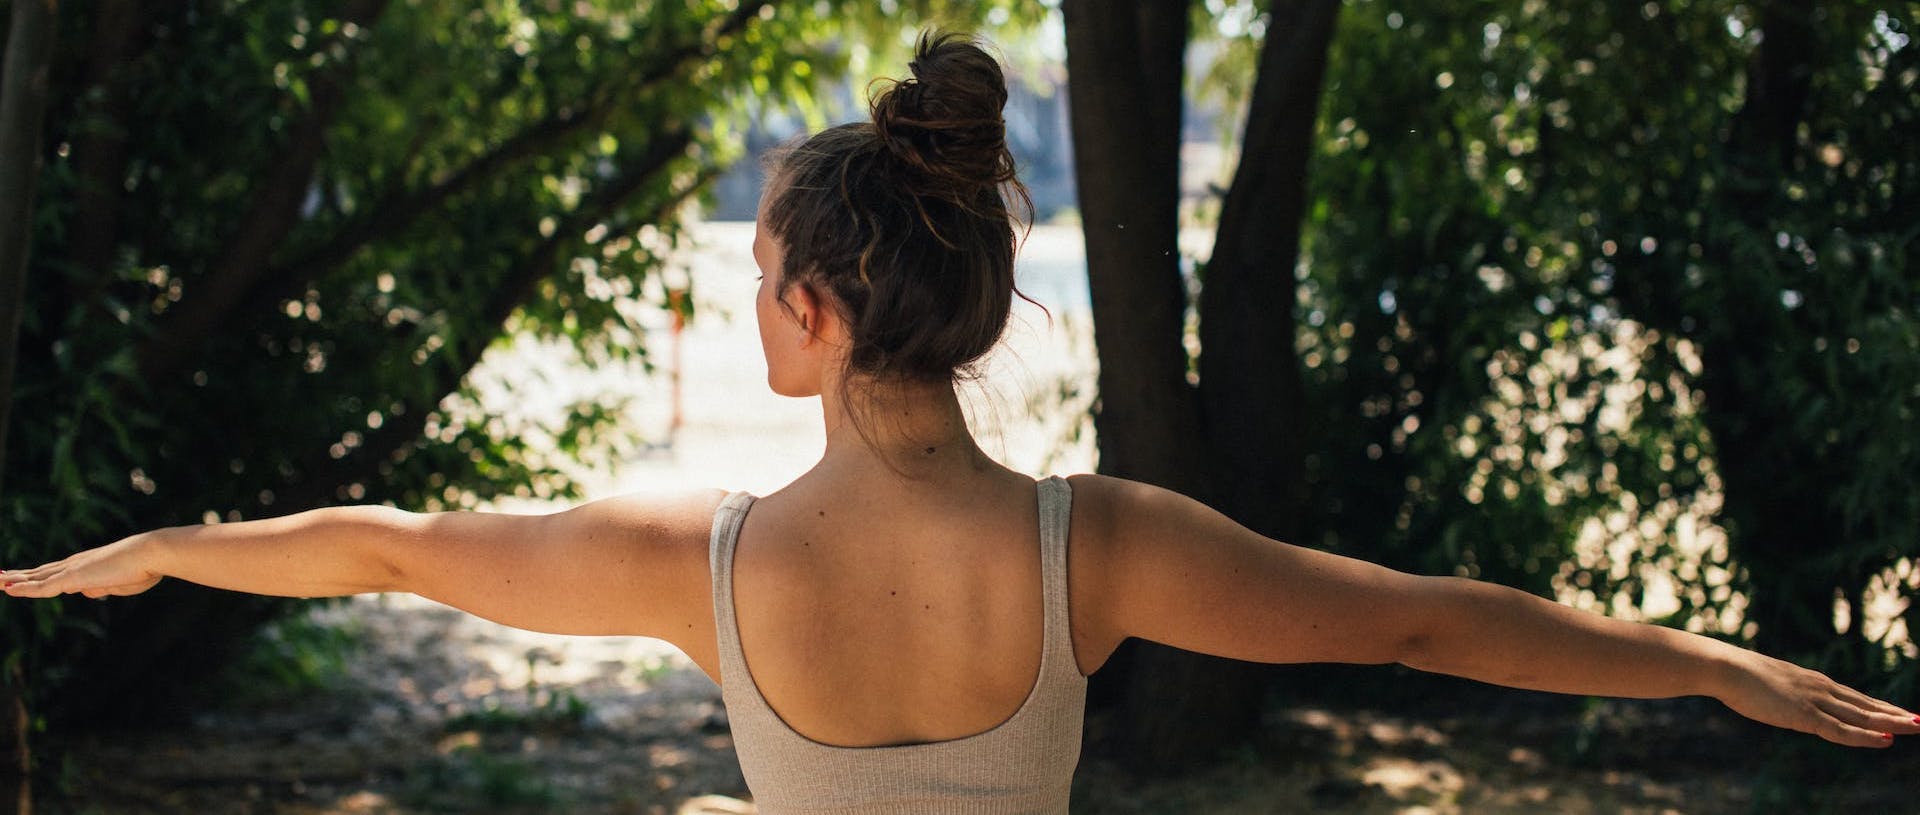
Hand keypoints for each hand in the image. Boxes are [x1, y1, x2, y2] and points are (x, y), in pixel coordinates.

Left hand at [2, 534, 165, 599]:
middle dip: (19, 577)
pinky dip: (25, 589)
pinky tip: (9, 589)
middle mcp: (75, 564)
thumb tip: (86, 592)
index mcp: (88, 566)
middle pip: (40, 572)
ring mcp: (73, 570)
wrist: (151, 554)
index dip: (38, 576)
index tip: (25, 578)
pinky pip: (43, 586)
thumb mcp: (121, 585)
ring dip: (14, 581)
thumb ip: (102, 588)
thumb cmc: (145, 568)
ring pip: (36, 578)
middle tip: (1, 577)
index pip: (56, 572)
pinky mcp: (74, 577)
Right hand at [1716, 647, 1919, 746]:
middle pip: (1865, 705)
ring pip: (1862, 715)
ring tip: (1915, 726)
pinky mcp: (1805, 714)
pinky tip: (1885, 739)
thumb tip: (1776, 698)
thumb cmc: (1738, 675)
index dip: (1879, 706)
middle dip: (1894, 713)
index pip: (1854, 697)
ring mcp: (1815, 700)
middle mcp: (1821, 688)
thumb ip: (1781, 693)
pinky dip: (1865, 735)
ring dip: (1891, 722)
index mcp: (1812, 681)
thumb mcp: (1767, 685)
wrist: (1726, 667)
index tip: (1899, 712)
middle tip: (1919, 720)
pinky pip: (1841, 730)